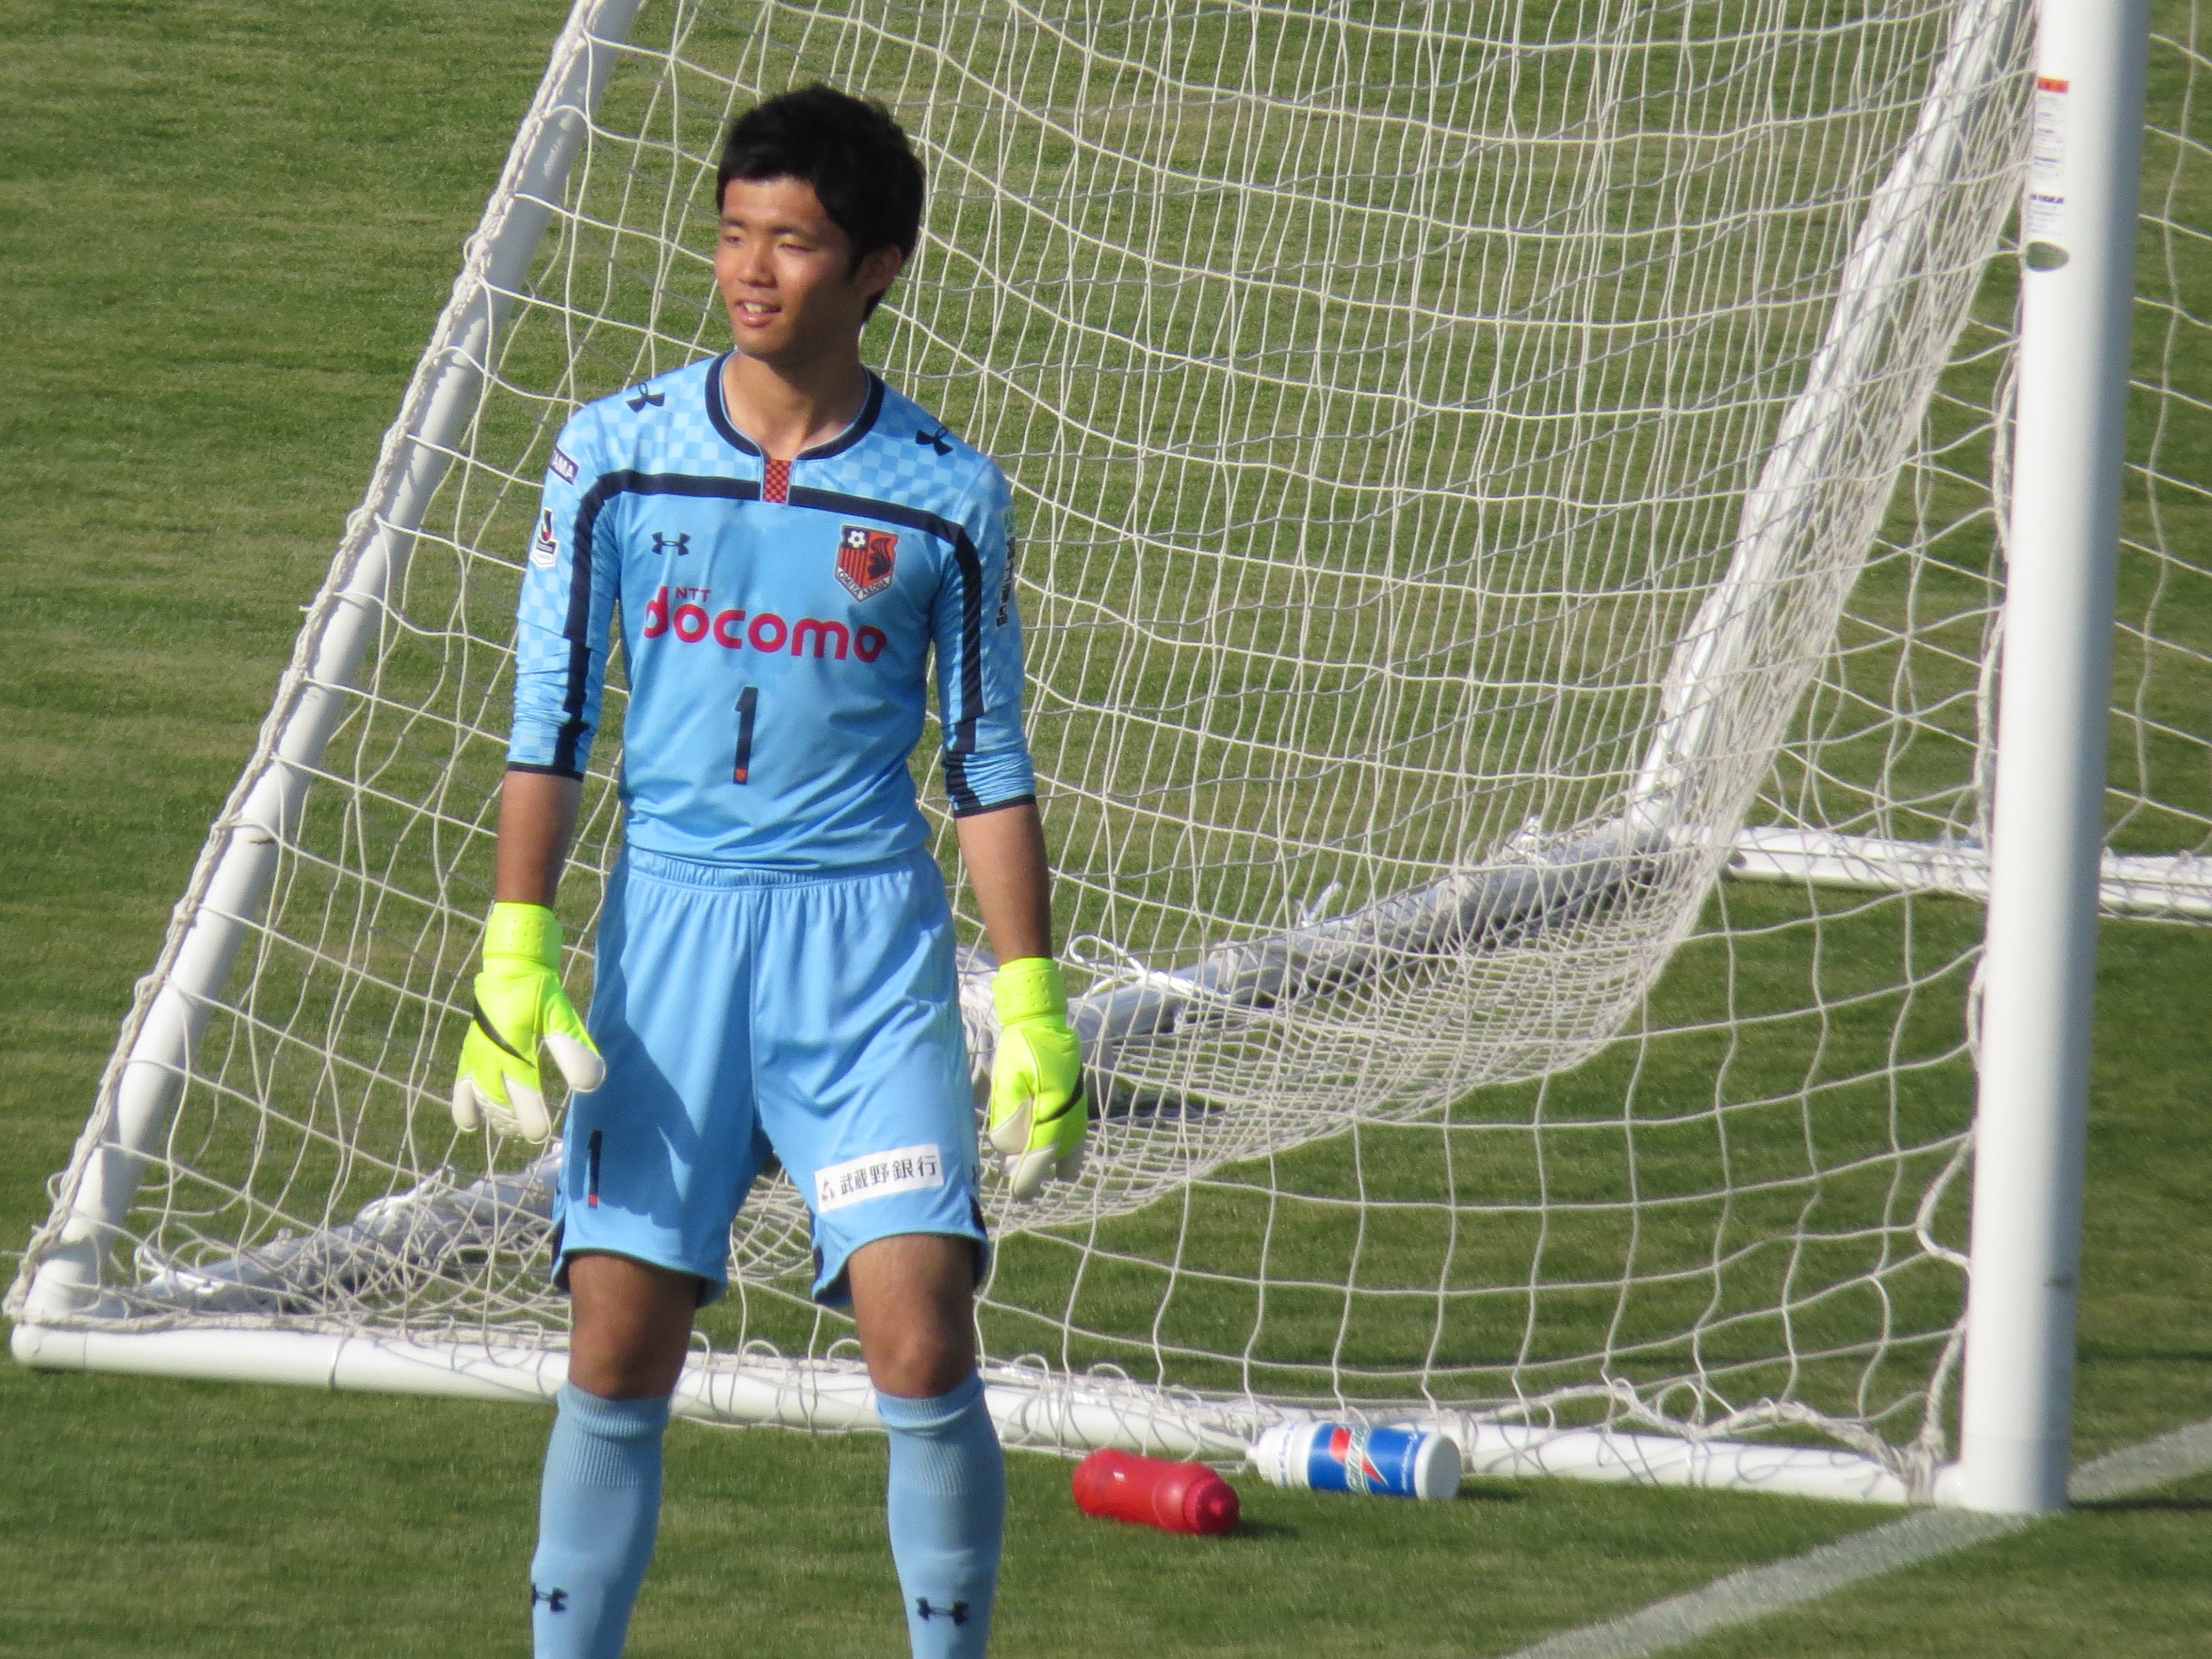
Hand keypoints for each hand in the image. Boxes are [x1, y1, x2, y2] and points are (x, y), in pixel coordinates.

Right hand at [452, 902, 604, 1142]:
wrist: (510, 968)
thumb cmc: (540, 994)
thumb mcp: (562, 1018)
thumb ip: (573, 1051)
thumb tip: (590, 1085)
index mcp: (515, 1049)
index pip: (524, 1095)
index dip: (533, 1120)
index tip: (543, 1134)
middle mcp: (491, 1057)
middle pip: (500, 1105)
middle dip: (516, 1122)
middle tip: (531, 1132)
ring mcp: (476, 1057)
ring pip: (481, 1101)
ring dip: (496, 1119)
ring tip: (511, 1128)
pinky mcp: (468, 1055)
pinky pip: (461, 1087)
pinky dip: (465, 1108)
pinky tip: (472, 1125)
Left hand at [985, 958, 1085, 1198]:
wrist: (1043, 1023)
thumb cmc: (1020, 1051)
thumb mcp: (1007, 1081)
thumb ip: (1009, 1117)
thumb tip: (1009, 1149)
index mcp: (1053, 1110)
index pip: (1040, 1159)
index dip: (1027, 1181)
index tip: (1017, 1193)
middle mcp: (1071, 1116)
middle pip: (1062, 1163)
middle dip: (1039, 1171)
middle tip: (1017, 1171)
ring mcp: (1079, 1111)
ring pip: (1072, 1152)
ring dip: (1051, 1160)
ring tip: (1028, 1153)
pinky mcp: (1079, 1107)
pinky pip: (1074, 1138)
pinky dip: (1060, 1147)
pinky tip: (1042, 1138)